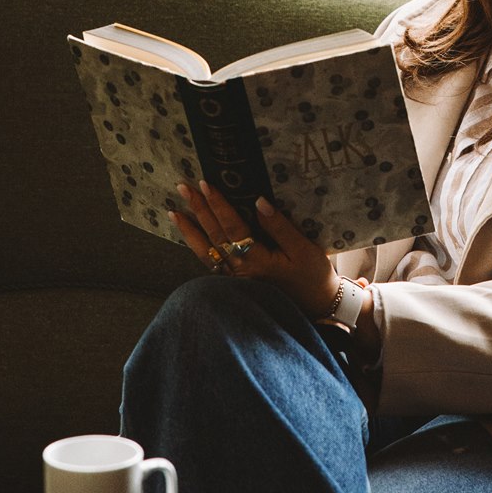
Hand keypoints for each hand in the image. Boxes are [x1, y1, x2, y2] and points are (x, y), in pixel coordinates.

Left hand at [172, 180, 339, 322]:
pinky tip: (190, 236)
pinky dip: (197, 247)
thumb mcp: (303, 249)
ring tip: (174, 212)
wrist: (317, 307)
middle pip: (214, 235)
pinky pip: (210, 262)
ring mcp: (236, 278)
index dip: (218, 204)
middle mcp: (241, 270)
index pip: (232, 227)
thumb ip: (280, 226)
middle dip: (198, 209)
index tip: (204, 185)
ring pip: (206, 252)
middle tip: (182, 187)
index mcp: (257, 259)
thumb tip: (259, 201)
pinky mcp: (236, 282)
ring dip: (189, 230)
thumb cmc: (312, 277)